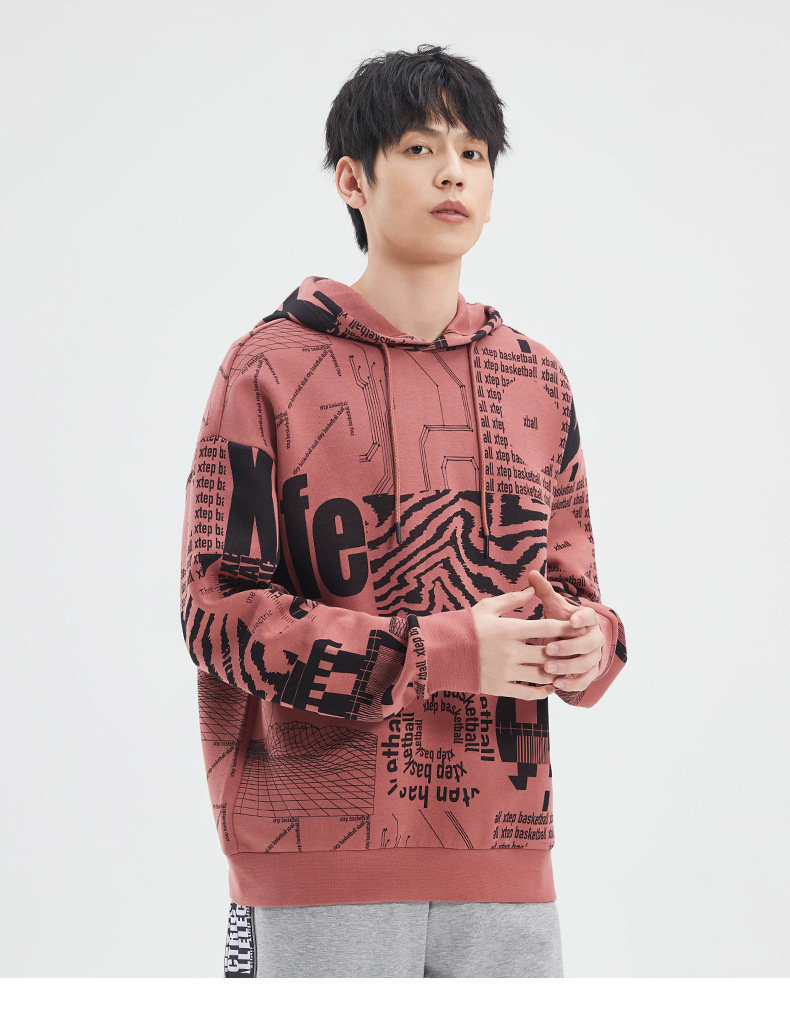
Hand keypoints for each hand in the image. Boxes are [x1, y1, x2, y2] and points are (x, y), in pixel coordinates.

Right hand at [471, 587, 579, 700]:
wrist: (440, 653)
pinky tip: (549, 687)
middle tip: (576, 650)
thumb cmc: (465, 627)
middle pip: (548, 653)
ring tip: (564, 669)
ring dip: (556, 672)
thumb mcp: (486, 608)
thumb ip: (512, 600)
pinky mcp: (499, 687)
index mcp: (509, 630)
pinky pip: (528, 693)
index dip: (564, 626)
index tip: (576, 626)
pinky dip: (542, 692)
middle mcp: (510, 652)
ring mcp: (505, 672)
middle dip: (564, 651)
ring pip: (541, 675)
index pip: (546, 627)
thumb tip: (532, 589)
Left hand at [526, 569, 604, 691]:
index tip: (571, 621)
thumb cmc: (560, 622)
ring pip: (586, 663)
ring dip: (568, 666)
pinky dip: (573, 683)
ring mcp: (594, 656)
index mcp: (587, 619)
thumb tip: (531, 573)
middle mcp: (595, 638)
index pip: (590, 616)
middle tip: (549, 649)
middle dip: (570, 647)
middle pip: (589, 643)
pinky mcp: (590, 672)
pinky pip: (585, 680)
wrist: (572, 641)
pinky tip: (556, 684)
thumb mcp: (553, 607)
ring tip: (548, 668)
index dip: (582, 618)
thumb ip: (544, 592)